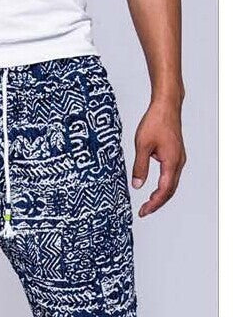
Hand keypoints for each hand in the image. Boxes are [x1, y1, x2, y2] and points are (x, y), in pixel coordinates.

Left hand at [132, 99, 185, 216]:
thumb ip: (139, 167)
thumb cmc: (156, 121)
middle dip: (157, 203)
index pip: (164, 190)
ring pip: (172, 184)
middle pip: (170, 191)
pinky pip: (171, 176)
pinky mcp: (175, 155)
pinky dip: (164, 186)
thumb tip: (137, 185)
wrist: (167, 105)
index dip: (153, 204)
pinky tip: (155, 189)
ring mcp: (178, 158)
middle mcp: (178, 162)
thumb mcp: (142, 145)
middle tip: (144, 211)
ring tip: (148, 204)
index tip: (143, 211)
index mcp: (171, 162)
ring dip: (161, 196)